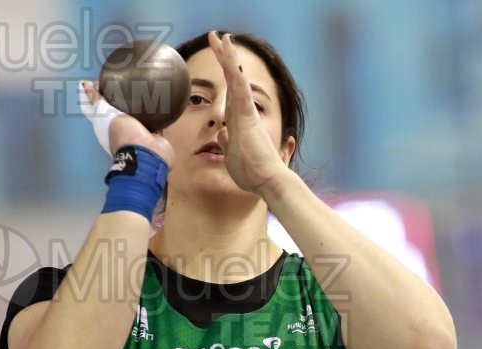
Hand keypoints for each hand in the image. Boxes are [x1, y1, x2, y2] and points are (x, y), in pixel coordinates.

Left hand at [80, 81, 174, 166]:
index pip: (90, 109)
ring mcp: (134, 134)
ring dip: (132, 105)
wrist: (147, 153)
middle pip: (111, 111)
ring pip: (131, 116)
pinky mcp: (151, 135)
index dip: (88, 95)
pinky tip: (155, 101)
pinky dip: (151, 112)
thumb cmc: (122, 133)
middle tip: (116, 80)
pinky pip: (151, 120)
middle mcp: (116, 131)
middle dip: (112, 98)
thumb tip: (84, 84)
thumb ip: (97, 99)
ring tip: (137, 87)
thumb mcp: (105, 113)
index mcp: (102, 127)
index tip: (91, 81)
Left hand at [207, 32, 290, 195]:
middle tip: (215, 35)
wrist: (267, 181)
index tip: (217, 56)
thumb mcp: (232, 155)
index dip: (222, 72)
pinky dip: (235, 75)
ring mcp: (246, 113)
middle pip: (231, 78)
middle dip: (223, 56)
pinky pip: (241, 92)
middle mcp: (242, 112)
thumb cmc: (251, 172)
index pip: (227, 90)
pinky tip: (230, 58)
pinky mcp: (248, 118)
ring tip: (222, 37)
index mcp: (237, 120)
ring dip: (228, 57)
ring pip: (235, 79)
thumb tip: (222, 133)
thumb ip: (228, 142)